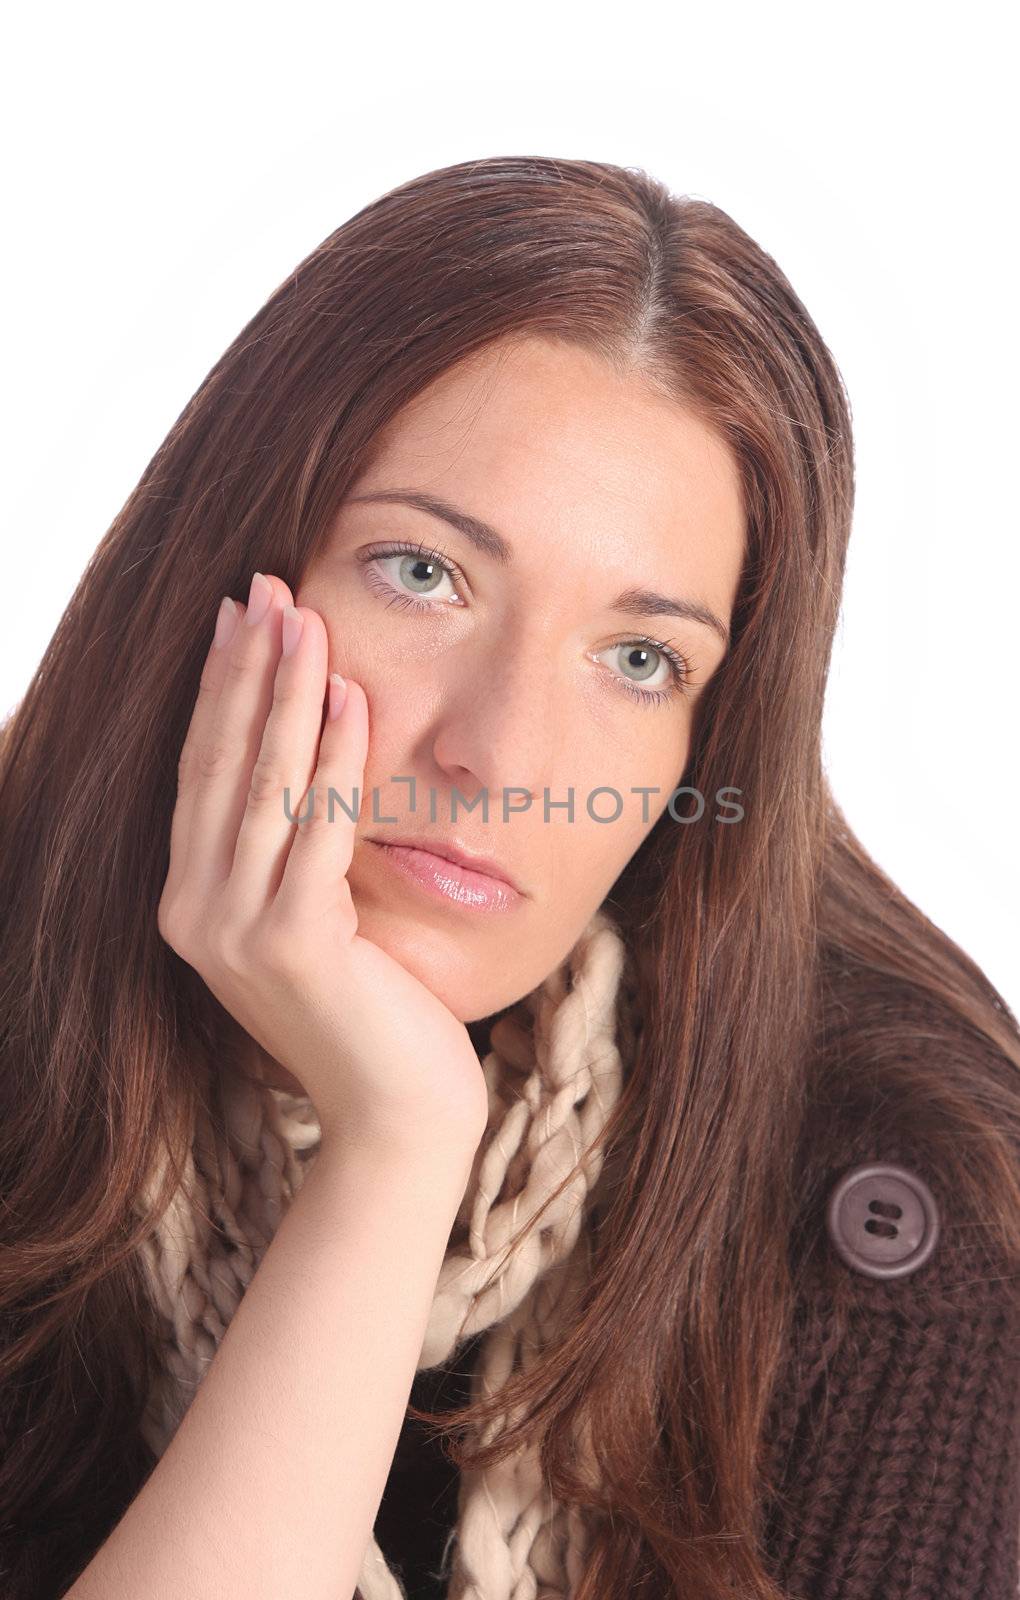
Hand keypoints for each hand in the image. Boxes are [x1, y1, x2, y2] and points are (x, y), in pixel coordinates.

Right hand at [158, 572, 488, 1160]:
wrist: (398, 1115)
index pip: (203, 774)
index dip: (219, 691)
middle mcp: (196, 916)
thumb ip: (289, 854)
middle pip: (221, 765)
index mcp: (192, 906)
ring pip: (262, 786)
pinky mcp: (293, 945)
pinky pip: (315, 830)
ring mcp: (236, 934)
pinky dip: (332, 760)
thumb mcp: (310, 921)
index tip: (239, 617)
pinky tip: (349, 698)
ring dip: (285, 694)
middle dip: (245, 670)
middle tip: (265, 588)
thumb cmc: (370, 1013)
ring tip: (304, 617)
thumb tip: (301, 756)